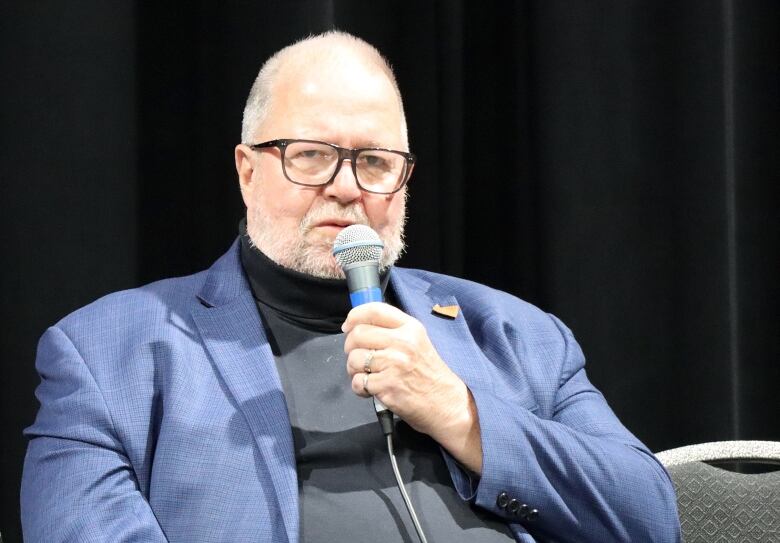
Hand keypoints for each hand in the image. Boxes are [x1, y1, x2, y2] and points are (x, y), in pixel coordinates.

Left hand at [343, 302, 482, 472]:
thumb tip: (359, 326)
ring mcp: (394, 364)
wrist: (447, 405)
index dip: (355, 316)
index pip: (375, 310)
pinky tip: (372, 389)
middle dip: (350, 347)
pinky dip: (360, 388)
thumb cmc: (430, 375)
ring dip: (354, 370)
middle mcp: (403, 343)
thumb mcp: (418, 343)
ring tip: (368, 375)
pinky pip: (358, 382)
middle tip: (358, 357)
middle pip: (358, 334)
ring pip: (354, 359)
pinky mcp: (387, 386)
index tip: (348, 325)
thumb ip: (393, 331)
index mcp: (410, 328)